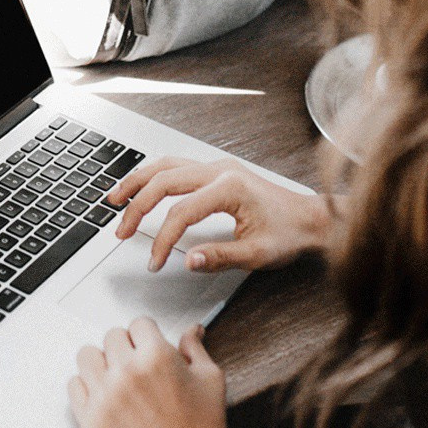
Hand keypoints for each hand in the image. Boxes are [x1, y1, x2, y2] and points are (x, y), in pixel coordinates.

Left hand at [68, 317, 246, 427]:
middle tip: (137, 364)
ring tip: (116, 376)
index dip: (147, 335)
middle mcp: (126, 372)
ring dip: (102, 362)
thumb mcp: (209, 378)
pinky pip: (74, 386)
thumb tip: (192, 330)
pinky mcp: (91, 419)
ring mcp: (105, 396)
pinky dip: (86, 386)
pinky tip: (103, 394)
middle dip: (126, 347)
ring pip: (87, 356)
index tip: (149, 345)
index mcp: (156, 356)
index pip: (138, 323)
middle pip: (111, 336)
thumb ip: (194, 348)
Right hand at [108, 157, 330, 273]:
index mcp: (230, 188)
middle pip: (163, 181)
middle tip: (121, 232)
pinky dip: (153, 176)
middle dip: (137, 208)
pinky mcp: (217, 171)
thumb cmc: (290, 233)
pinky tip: (140, 187)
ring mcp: (217, 167)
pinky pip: (176, 165)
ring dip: (137, 182)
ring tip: (115, 199)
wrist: (312, 218)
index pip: (180, 212)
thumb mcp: (258, 254)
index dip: (162, 240)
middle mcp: (220, 170)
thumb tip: (188, 260)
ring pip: (165, 165)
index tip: (155, 262)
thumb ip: (221, 257)